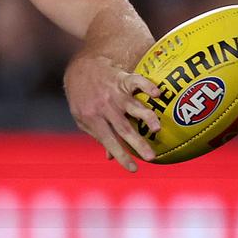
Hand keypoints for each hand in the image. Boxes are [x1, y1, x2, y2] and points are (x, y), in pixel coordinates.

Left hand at [63, 54, 162, 171]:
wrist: (80, 68)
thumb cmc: (82, 96)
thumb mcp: (82, 118)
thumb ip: (97, 135)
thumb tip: (110, 157)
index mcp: (93, 118)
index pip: (108, 141)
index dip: (121, 155)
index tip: (134, 169)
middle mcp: (105, 107)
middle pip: (124, 128)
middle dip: (138, 144)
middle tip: (151, 157)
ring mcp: (115, 93)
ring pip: (133, 107)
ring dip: (146, 117)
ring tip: (157, 128)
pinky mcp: (123, 78)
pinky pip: (137, 82)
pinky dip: (148, 86)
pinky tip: (157, 94)